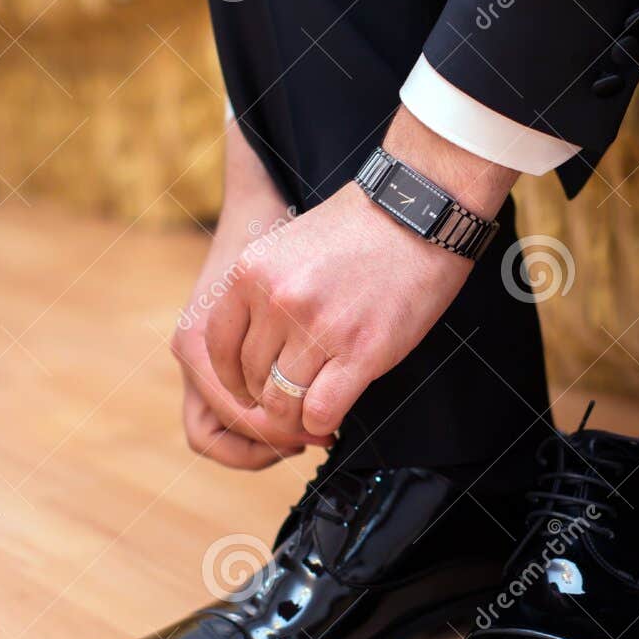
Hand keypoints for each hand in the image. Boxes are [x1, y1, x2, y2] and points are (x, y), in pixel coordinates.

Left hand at [172, 122, 333, 468]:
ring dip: (295, 417)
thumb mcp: (287, 248)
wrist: (418, 215)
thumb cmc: (357, 232)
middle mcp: (278, 301)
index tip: (250, 390)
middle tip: (291, 403)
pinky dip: (322, 423)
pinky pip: (320, 412)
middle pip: (252, 379)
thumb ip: (260, 293)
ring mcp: (318, 327)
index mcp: (251, 273)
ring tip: (310, 412)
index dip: (232, 379)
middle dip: (269, 399)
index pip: (219, 347)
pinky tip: (332, 416)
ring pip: (282, 402)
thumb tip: (246, 352)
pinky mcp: (360, 352)